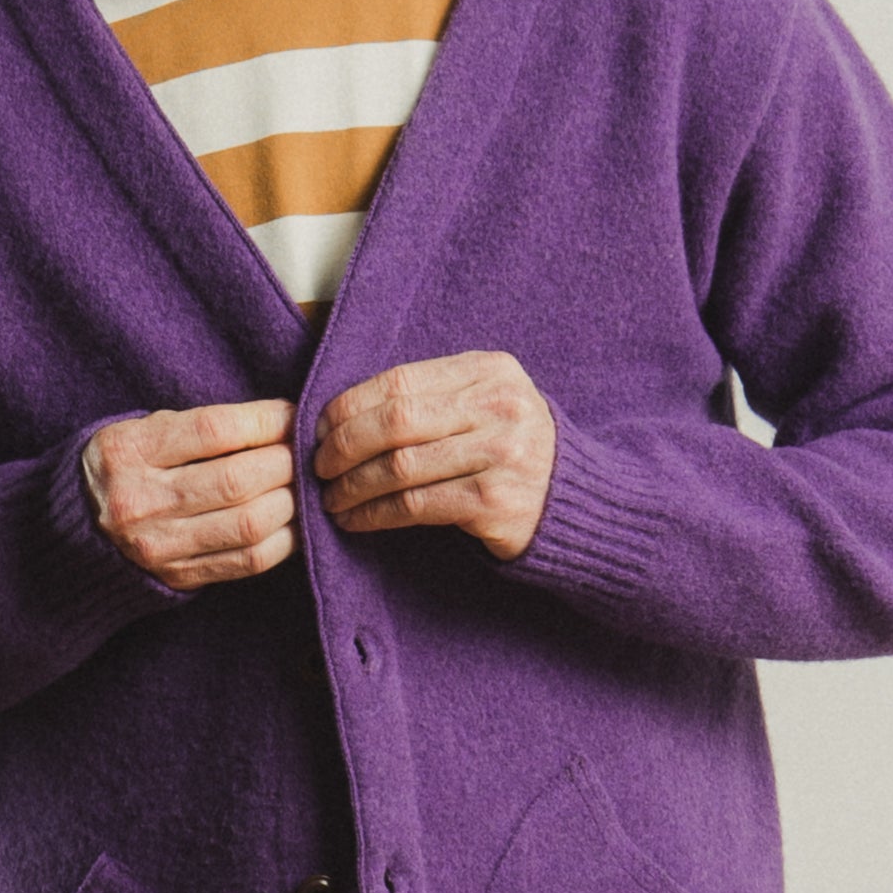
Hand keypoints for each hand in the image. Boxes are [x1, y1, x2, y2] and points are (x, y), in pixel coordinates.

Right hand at [85, 400, 296, 590]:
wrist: (75, 530)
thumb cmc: (125, 467)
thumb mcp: (142, 431)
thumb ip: (200, 428)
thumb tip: (279, 423)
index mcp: (127, 451)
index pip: (214, 431)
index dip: (265, 421)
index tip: (292, 415)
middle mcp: (140, 501)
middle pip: (237, 481)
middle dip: (285, 462)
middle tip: (305, 452)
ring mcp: (159, 545)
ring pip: (249, 524)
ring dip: (290, 501)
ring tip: (302, 484)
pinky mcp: (179, 576)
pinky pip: (248, 561)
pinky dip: (284, 538)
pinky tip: (294, 519)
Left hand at [312, 353, 556, 560]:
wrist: (573, 503)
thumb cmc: (512, 450)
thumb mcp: (486, 404)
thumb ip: (434, 396)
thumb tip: (344, 410)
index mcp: (490, 371)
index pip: (401, 381)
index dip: (350, 405)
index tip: (319, 428)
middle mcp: (499, 407)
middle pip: (396, 421)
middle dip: (344, 444)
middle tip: (318, 466)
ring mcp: (500, 454)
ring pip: (401, 467)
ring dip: (353, 486)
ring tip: (330, 498)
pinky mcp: (494, 502)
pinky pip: (415, 506)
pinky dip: (375, 514)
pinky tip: (355, 520)